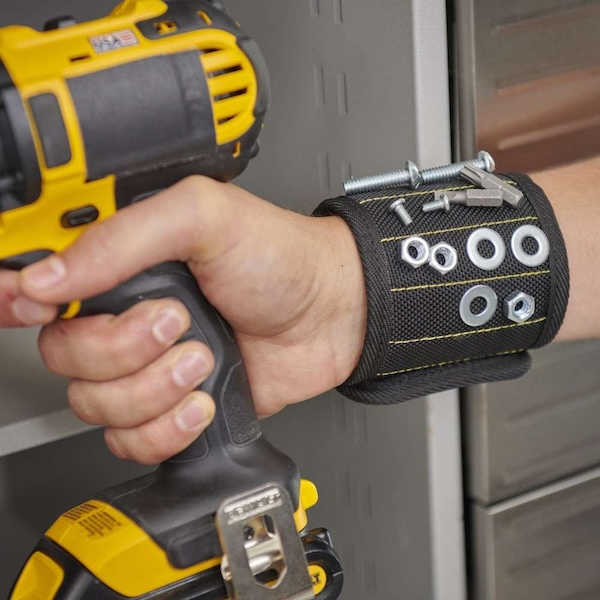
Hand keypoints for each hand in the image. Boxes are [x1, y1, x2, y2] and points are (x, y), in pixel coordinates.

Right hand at [17, 177, 366, 463]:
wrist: (331, 313)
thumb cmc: (279, 258)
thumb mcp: (203, 218)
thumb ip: (123, 238)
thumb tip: (51, 273)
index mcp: (125, 263)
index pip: (46, 285)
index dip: (22, 299)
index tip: (31, 306)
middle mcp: (129, 315)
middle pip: (65, 356)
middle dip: (123, 350)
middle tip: (178, 324)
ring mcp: (149, 366)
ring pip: (96, 404)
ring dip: (153, 389)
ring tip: (204, 358)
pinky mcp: (173, 407)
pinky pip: (132, 440)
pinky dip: (167, 428)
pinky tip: (203, 399)